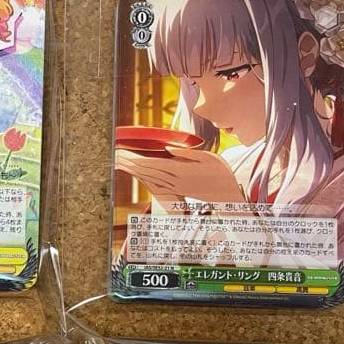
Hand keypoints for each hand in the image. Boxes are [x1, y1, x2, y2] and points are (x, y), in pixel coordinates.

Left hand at [115, 147, 244, 205]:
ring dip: (136, 169)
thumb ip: (185, 154)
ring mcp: (174, 186)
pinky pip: (157, 183)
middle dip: (132, 162)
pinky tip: (139, 172)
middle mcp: (174, 180)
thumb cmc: (221, 173)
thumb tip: (167, 149)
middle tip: (117, 154)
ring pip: (150, 177)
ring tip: (122, 161)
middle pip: (148, 170)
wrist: (227, 194)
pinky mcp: (177, 190)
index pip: (154, 163)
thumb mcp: (207, 158)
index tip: (126, 152)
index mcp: (180, 171)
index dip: (138, 157)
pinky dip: (146, 176)